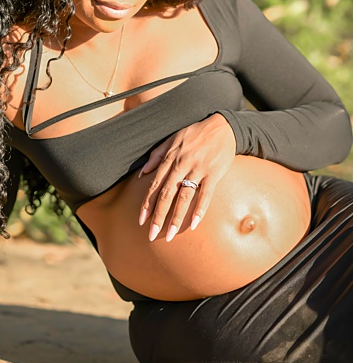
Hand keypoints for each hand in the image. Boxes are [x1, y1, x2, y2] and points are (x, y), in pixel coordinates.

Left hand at [138, 113, 235, 241]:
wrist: (221, 126)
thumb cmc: (194, 134)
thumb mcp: (171, 140)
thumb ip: (156, 156)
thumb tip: (142, 173)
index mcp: (169, 158)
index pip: (155, 186)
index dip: (147, 204)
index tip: (141, 220)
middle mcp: (181, 165)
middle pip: (166, 194)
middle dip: (158, 216)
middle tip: (152, 235)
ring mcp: (197, 170)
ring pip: (184, 197)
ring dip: (176, 217)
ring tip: (170, 235)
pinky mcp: (214, 173)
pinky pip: (205, 194)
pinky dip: (200, 210)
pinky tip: (194, 224)